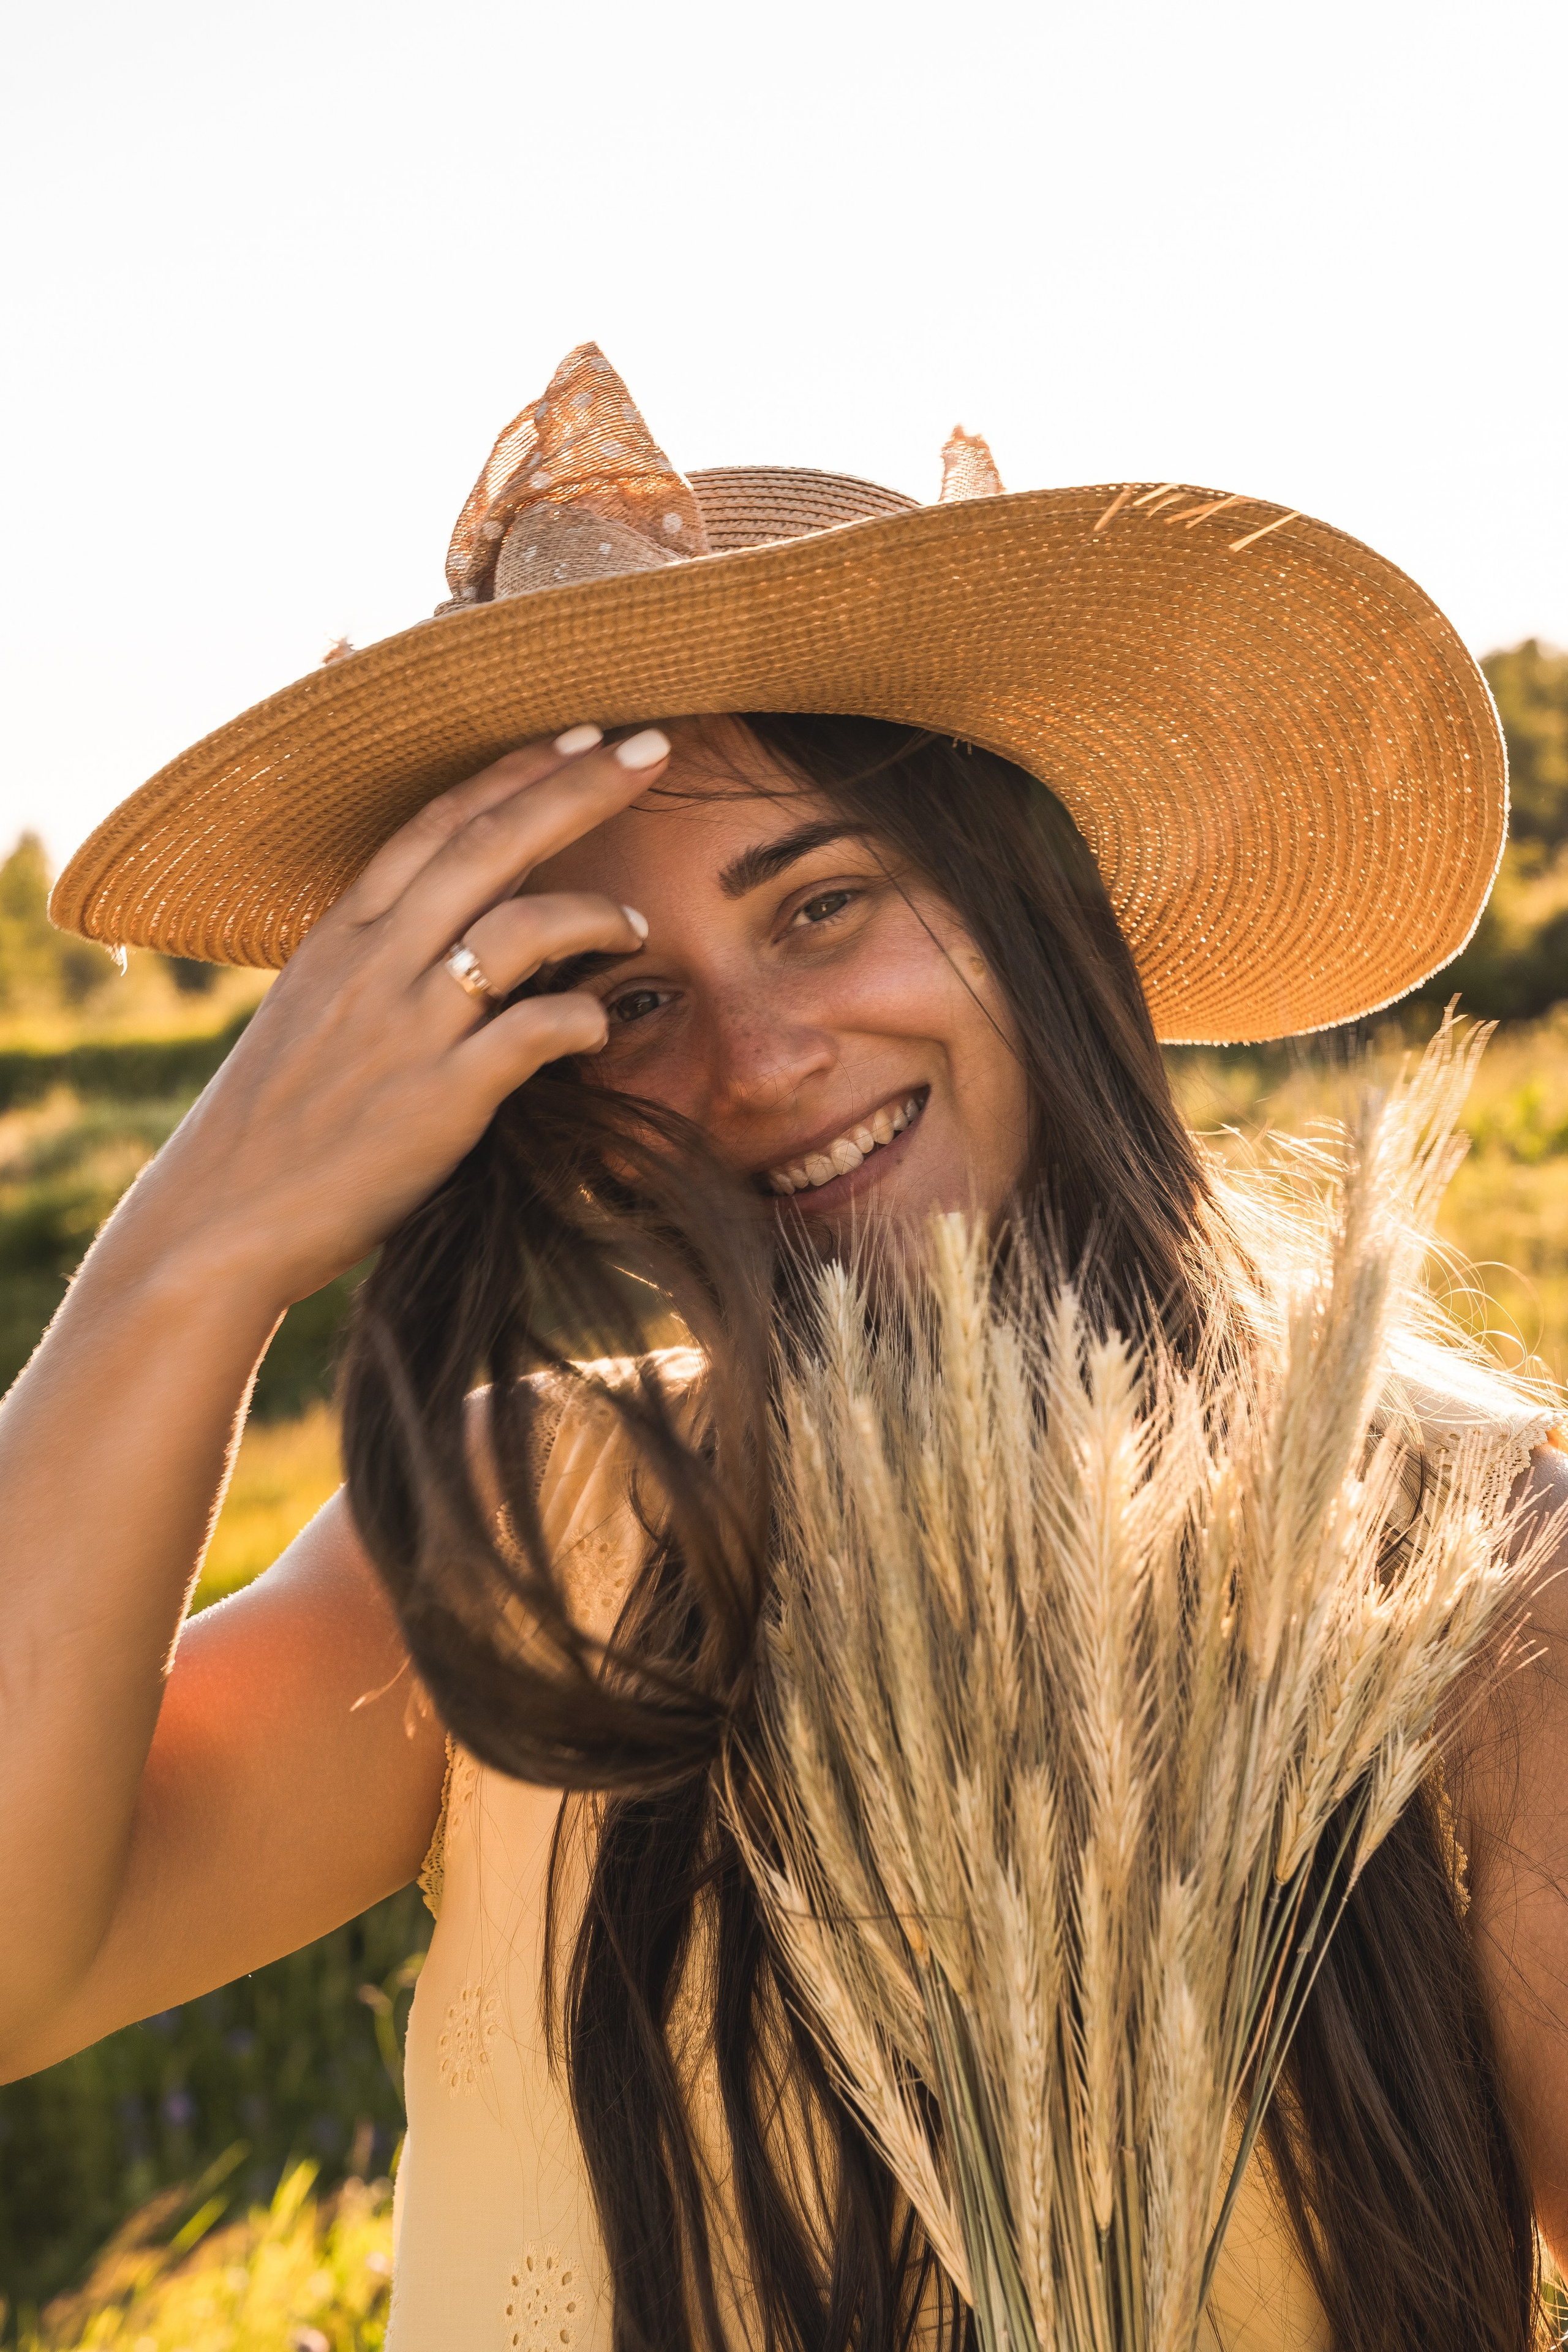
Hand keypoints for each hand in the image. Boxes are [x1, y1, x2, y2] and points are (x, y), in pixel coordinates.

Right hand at [128, 725, 670, 1310]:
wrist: (219, 1221)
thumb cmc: (273, 1124)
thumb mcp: (309, 1013)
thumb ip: (372, 961)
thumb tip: (443, 927)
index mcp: (338, 935)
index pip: (436, 823)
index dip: (513, 772)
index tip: (580, 734)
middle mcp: (372, 964)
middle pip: (489, 845)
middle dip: (577, 788)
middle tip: (652, 748)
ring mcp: (405, 1029)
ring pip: (519, 929)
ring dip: (593, 913)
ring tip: (638, 922)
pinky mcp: (438, 1101)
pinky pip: (532, 1033)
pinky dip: (581, 1017)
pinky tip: (601, 1022)